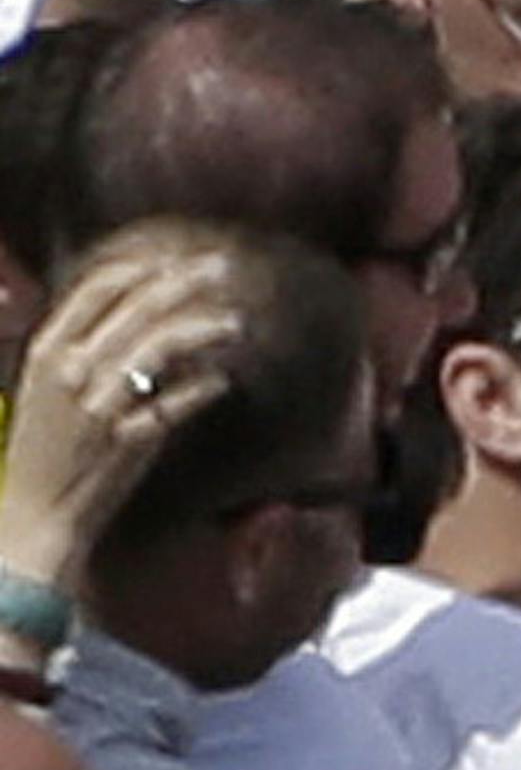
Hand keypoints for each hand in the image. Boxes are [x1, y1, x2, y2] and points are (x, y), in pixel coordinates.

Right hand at [0, 253, 240, 598]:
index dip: (143, 267)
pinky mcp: (129, 439)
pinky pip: (177, 403)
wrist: (37, 512)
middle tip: (222, 267)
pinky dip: (203, 387)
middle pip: (138, 307)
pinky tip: (222, 380)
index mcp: (49, 351)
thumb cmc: (49, 448)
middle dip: (186, 281)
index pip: (99, 289)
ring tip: (235, 323)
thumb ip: (97, 352)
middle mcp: (73, 370)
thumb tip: (155, 325)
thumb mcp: (56, 389)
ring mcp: (101, 404)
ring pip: (163, 347)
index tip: (177, 257)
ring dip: (205, 328)